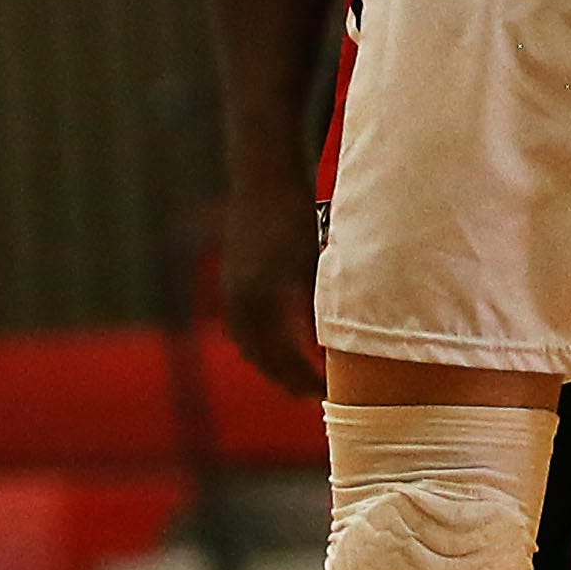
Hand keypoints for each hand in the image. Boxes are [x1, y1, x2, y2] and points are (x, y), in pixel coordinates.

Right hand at [218, 180, 325, 398]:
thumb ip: (323, 308)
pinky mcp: (232, 280)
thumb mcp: (317, 265)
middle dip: (287, 379)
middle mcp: (241, 303)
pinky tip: (280, 344)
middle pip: (263, 358)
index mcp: (263, 303)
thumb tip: (338, 346)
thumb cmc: (296, 216)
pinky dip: (261, 343)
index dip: (305, 380)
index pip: (284, 360)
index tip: (326, 393)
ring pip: (250, 344)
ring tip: (298, 375)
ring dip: (272, 363)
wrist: (262, 176)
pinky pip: (244, 327)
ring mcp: (232, 292)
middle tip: (313, 393)